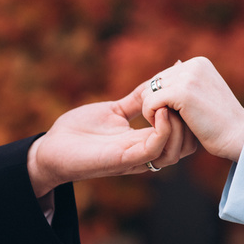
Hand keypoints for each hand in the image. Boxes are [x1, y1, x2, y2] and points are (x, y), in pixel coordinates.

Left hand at [28, 84, 196, 196]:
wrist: (51, 147)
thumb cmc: (79, 130)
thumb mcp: (114, 110)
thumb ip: (135, 101)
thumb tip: (155, 84)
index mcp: (144, 141)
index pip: (180, 136)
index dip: (189, 117)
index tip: (187, 90)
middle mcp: (143, 153)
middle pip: (184, 147)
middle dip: (192, 125)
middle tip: (186, 99)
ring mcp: (135, 158)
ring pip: (174, 151)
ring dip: (179, 128)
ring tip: (171, 105)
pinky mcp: (123, 160)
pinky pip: (153, 150)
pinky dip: (162, 131)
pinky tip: (157, 112)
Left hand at [142, 57, 243, 161]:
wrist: (238, 136)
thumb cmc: (220, 122)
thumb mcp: (204, 95)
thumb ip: (186, 83)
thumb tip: (169, 68)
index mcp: (198, 62)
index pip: (162, 76)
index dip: (158, 98)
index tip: (162, 115)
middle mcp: (193, 65)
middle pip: (153, 83)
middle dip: (154, 104)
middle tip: (163, 123)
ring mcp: (188, 77)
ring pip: (148, 92)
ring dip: (151, 112)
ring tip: (165, 125)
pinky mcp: (182, 92)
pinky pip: (149, 102)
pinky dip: (151, 117)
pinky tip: (162, 127)